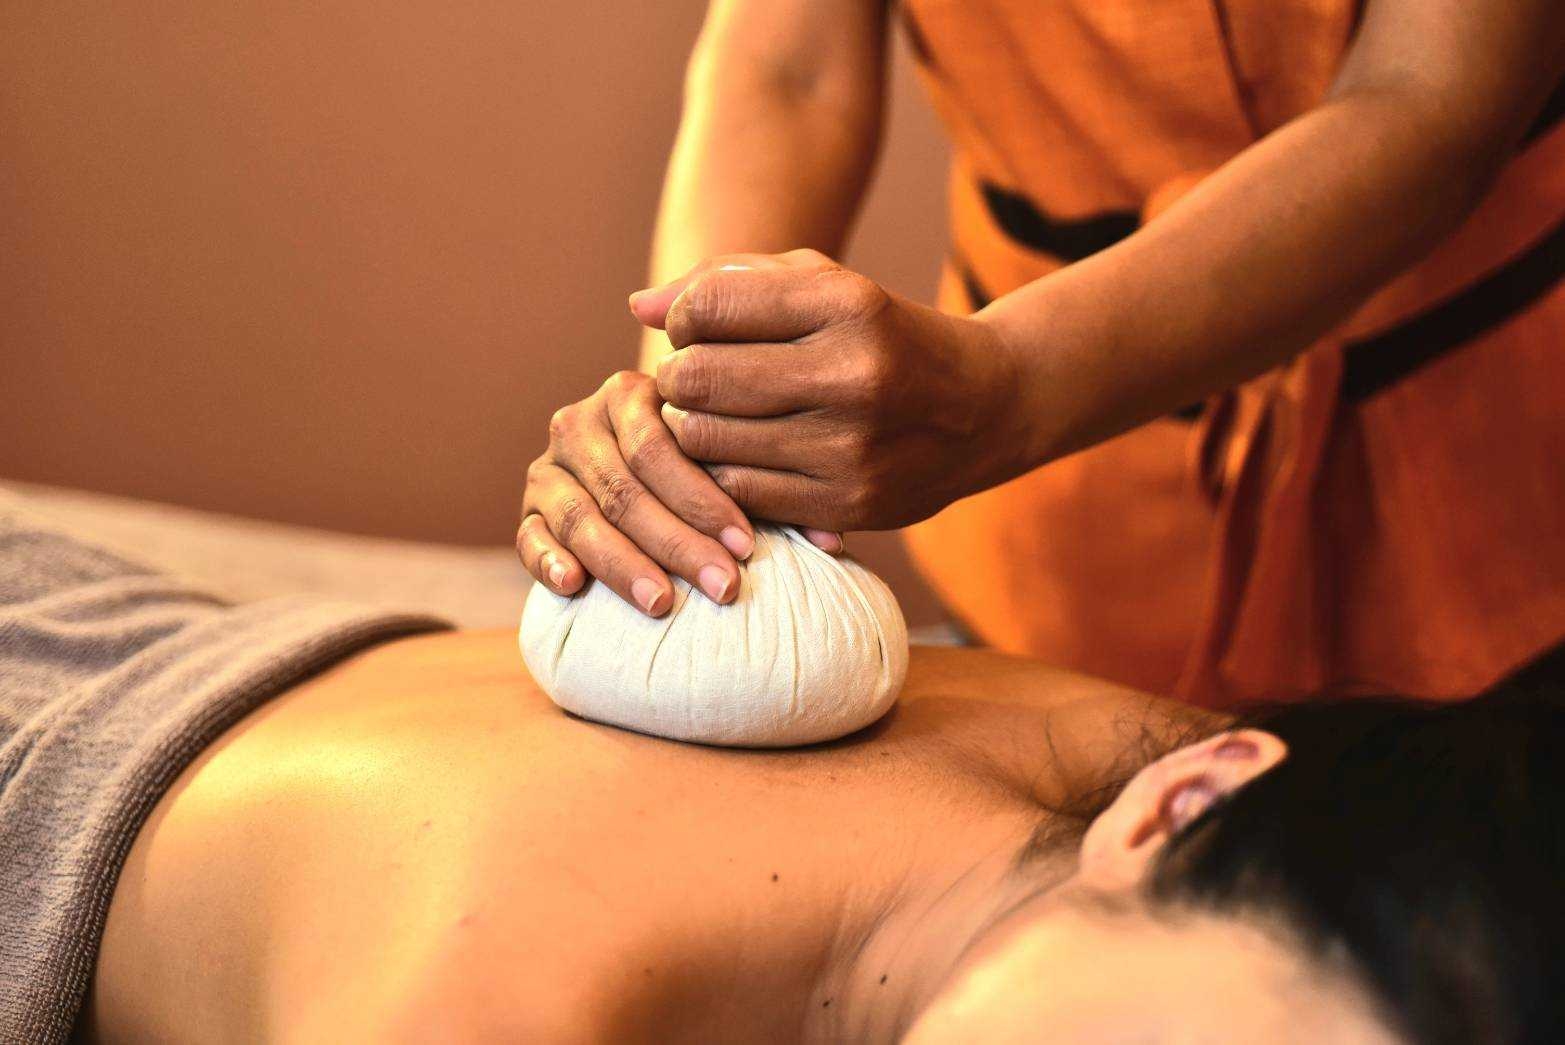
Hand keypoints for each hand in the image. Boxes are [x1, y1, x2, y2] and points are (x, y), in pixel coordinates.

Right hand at [518, 370, 757, 616]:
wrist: (634, 476)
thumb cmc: (699, 474)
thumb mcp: (727, 470)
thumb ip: (769, 493)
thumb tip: (833, 543)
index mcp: (629, 395)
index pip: (660, 447)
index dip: (704, 500)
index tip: (748, 548)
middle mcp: (579, 423)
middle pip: (625, 488)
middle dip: (677, 543)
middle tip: (722, 587)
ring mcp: (548, 468)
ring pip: (581, 516)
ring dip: (623, 564)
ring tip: (663, 603)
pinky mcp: (527, 510)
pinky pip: (528, 536)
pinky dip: (546, 560)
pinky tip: (574, 586)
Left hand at [629, 250, 1026, 530]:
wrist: (984, 410)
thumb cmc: (881, 335)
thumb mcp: (823, 286)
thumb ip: (728, 283)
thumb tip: (637, 307)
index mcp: (849, 304)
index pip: (708, 308)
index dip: (682, 319)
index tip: (697, 328)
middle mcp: (854, 375)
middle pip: (696, 378)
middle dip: (677, 376)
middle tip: (694, 377)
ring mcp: (851, 448)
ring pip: (706, 440)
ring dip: (694, 426)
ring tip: (720, 413)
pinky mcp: (846, 506)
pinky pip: (736, 491)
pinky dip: (723, 472)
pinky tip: (745, 452)